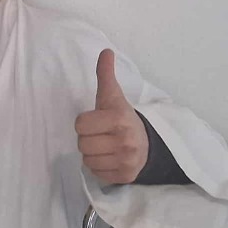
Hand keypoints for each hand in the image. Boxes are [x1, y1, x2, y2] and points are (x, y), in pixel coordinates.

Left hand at [75, 49, 148, 184]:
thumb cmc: (122, 118)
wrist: (147, 143)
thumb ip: (105, 75)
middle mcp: (124, 140)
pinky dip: (100, 167)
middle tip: (101, 134)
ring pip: (87, 160)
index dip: (85, 122)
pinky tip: (110, 158)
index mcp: (118, 118)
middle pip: (82, 144)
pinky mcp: (125, 176)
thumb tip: (105, 51)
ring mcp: (126, 160)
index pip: (80, 125)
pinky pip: (96, 173)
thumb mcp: (113, 95)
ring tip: (105, 146)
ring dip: (92, 154)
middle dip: (88, 139)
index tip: (97, 121)